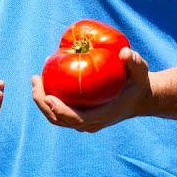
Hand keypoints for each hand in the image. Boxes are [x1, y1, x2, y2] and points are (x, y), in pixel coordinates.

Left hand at [31, 46, 150, 132]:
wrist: (139, 97)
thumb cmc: (137, 81)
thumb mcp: (140, 69)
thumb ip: (134, 61)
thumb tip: (124, 53)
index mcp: (104, 115)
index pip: (78, 119)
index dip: (61, 111)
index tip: (48, 97)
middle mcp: (92, 122)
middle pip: (60, 120)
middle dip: (43, 103)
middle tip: (36, 79)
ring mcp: (85, 121)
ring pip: (56, 117)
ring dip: (42, 101)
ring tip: (36, 79)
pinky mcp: (80, 115)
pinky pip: (59, 110)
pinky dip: (48, 98)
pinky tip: (45, 79)